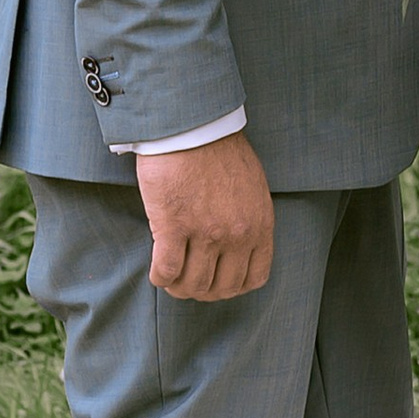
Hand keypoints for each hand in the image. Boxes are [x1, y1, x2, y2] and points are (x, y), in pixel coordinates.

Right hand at [134, 131, 274, 300]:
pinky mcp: (173, 226)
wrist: (193, 126)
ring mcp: (205, 233)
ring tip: (172, 278)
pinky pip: (166, 271)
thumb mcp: (253, 188)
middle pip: (220, 288)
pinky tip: (159, 270)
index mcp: (259, 226)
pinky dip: (161, 278)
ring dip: (179, 287)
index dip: (233, 287)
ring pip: (192, 284)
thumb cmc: (220, 150)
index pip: (253, 278)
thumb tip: (238, 245)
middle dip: (204, 291)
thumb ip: (249, 220)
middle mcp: (236, 235)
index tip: (218, 281)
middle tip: (190, 281)